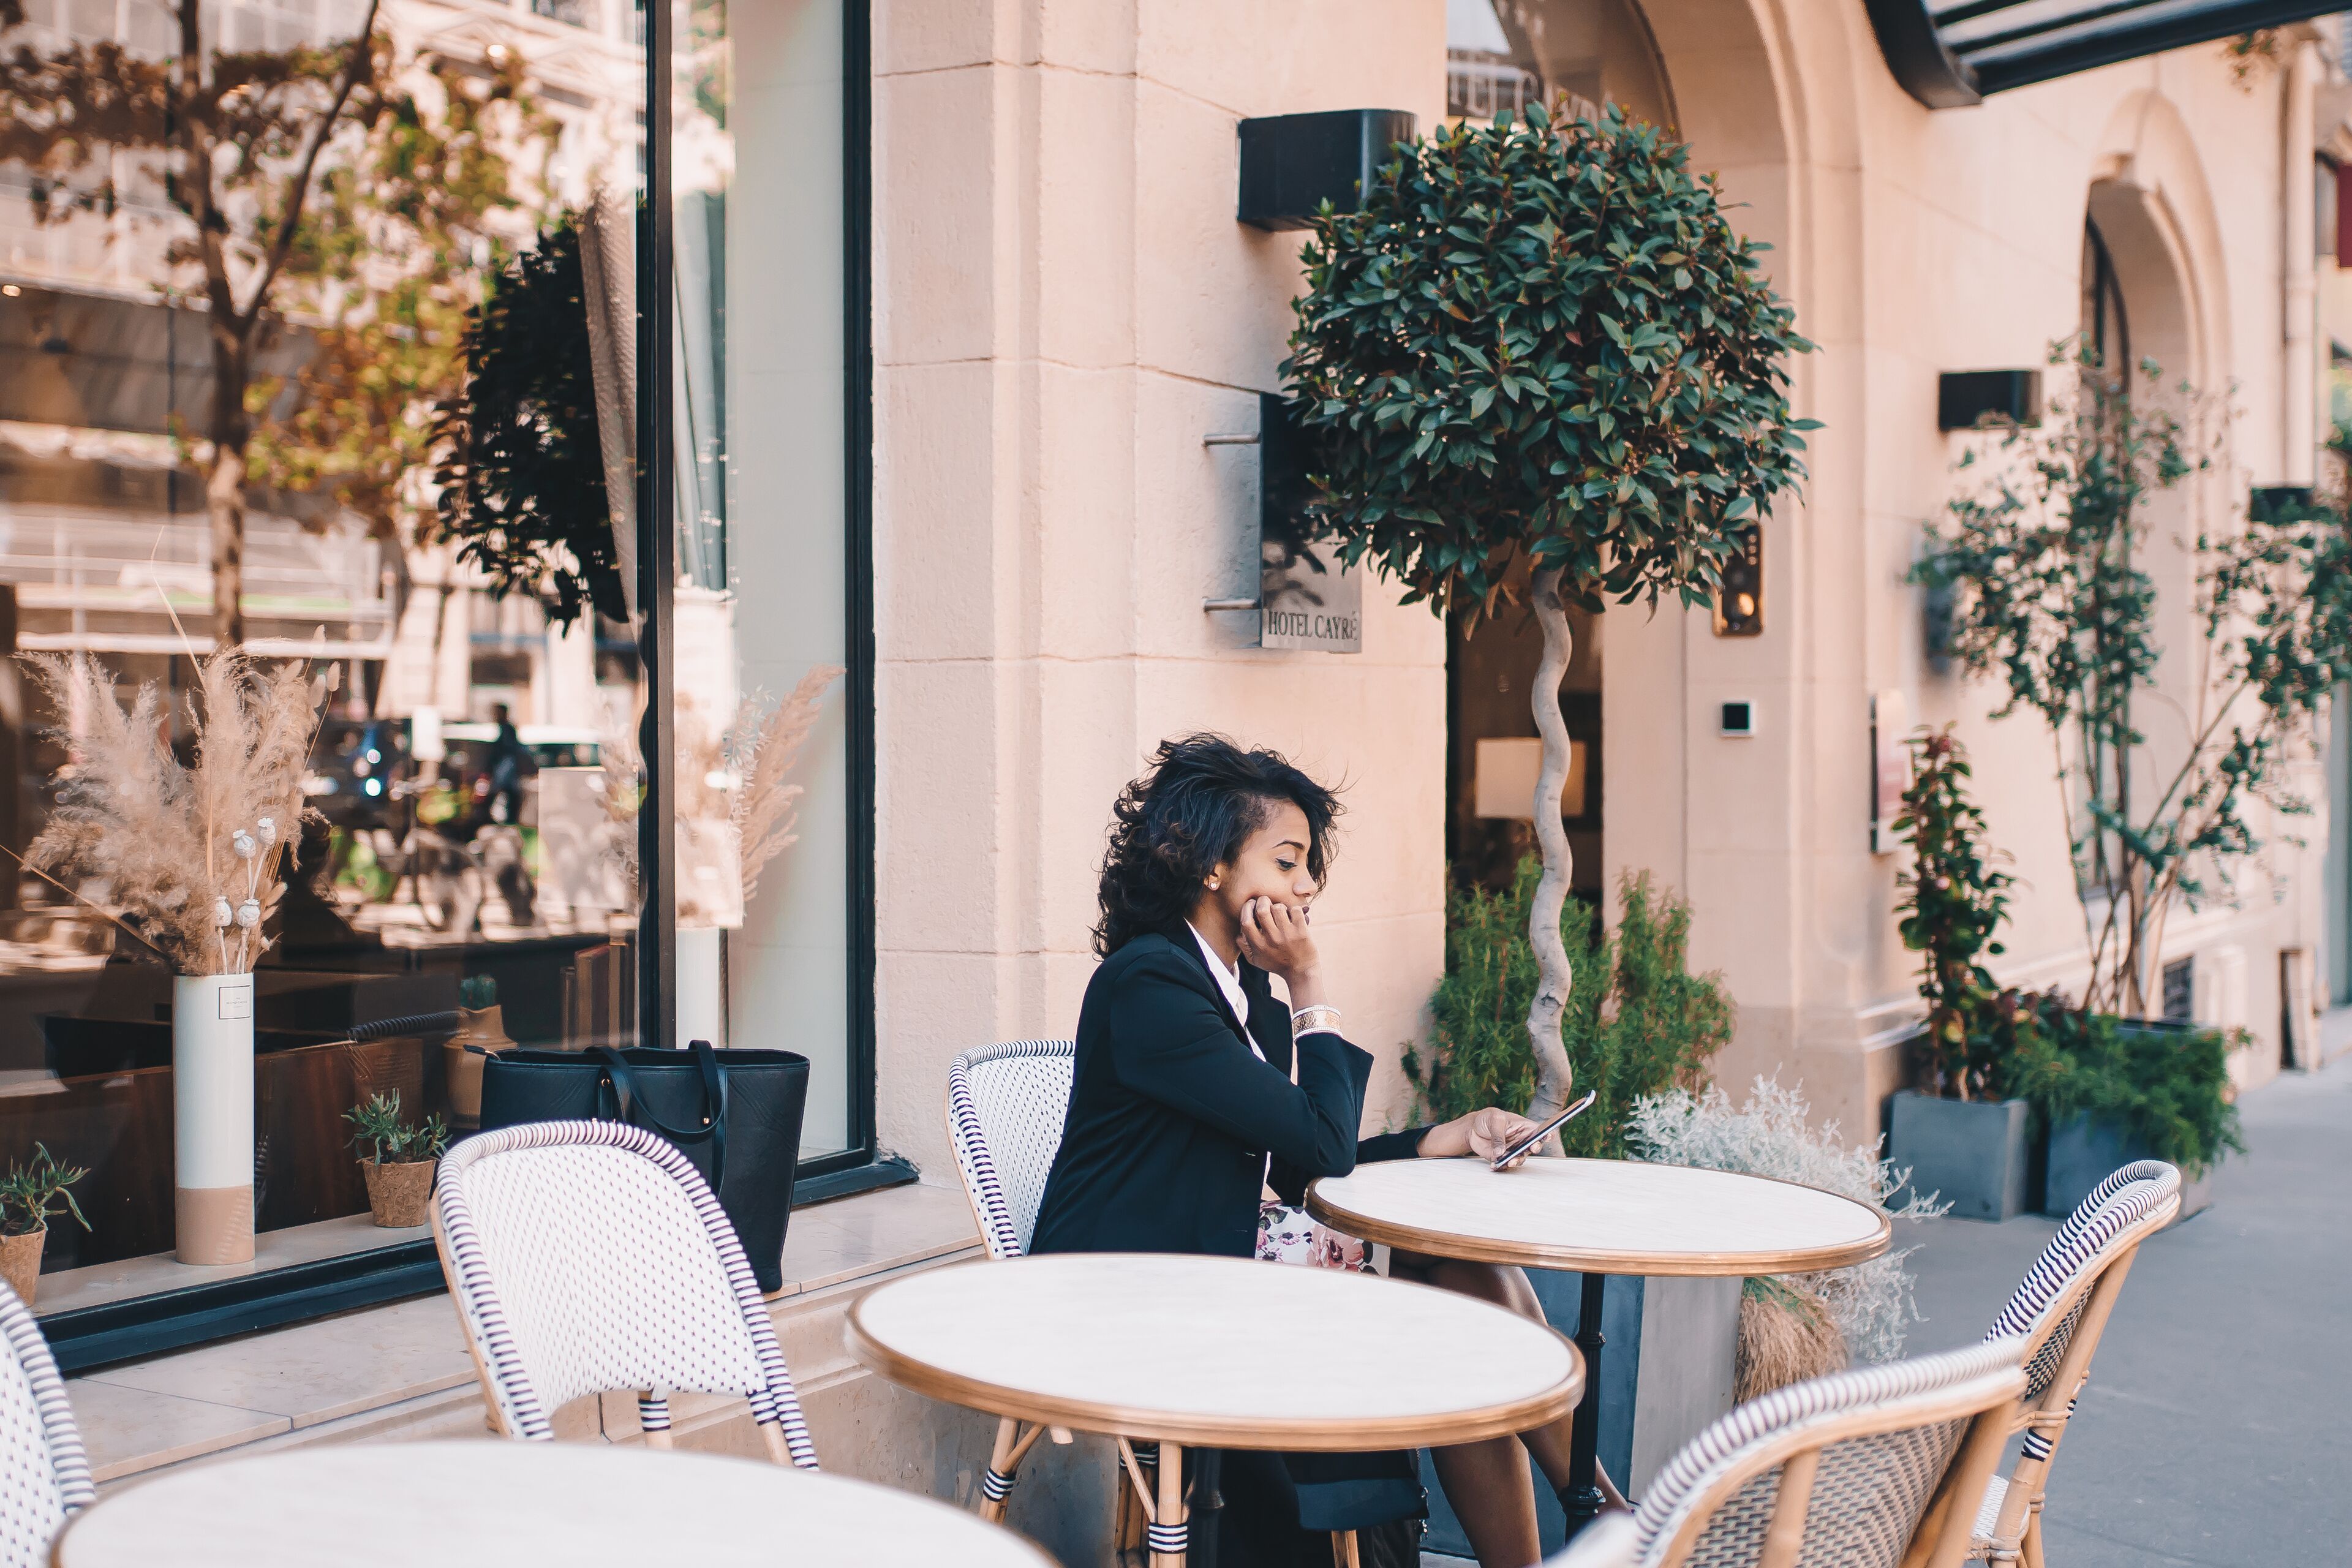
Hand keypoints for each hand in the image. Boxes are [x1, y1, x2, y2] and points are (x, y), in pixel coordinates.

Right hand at [1236, 896, 1320, 993]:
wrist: (1300, 972)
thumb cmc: (1276, 963)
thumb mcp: (1255, 959)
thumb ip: (1244, 945)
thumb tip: (1239, 931)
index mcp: (1258, 945)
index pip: (1246, 921)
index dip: (1247, 908)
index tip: (1252, 905)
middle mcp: (1271, 939)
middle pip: (1262, 910)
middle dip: (1263, 901)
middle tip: (1266, 902)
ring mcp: (1287, 935)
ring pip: (1278, 908)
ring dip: (1279, 906)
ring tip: (1281, 912)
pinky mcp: (1301, 931)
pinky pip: (1295, 910)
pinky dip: (1294, 909)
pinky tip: (1293, 916)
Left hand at [1419, 1106, 1545, 1164]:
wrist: (1472, 1129)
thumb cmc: (1487, 1118)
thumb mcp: (1494, 1120)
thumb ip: (1499, 1135)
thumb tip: (1501, 1152)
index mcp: (1524, 1127)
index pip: (1539, 1131)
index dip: (1546, 1133)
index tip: (1548, 1135)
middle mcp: (1522, 1140)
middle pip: (1533, 1147)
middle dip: (1534, 1148)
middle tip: (1532, 1147)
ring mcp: (1513, 1150)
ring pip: (1520, 1158)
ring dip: (1516, 1161)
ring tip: (1509, 1161)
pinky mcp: (1503, 1158)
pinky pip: (1505, 1165)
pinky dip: (1500, 1166)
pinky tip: (1494, 1165)